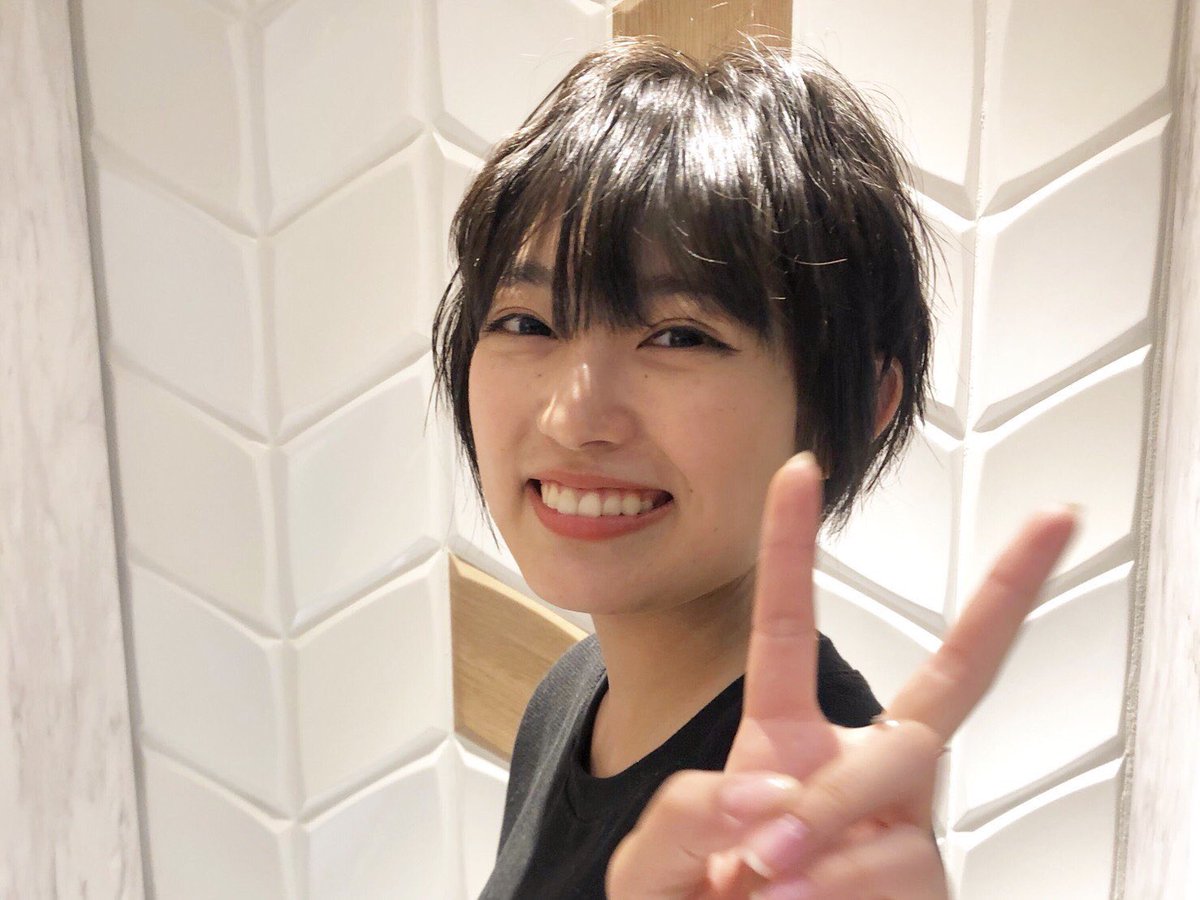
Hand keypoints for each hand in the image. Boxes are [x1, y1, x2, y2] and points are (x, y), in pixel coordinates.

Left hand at [606, 451, 1078, 897]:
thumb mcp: (653, 866)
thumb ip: (688, 816)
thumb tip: (772, 799)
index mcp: (784, 745)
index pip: (786, 628)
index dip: (790, 548)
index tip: (797, 470)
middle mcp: (860, 775)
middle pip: (947, 678)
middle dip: (1005, 596)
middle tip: (1054, 523)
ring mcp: (901, 828)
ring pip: (894, 771)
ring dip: (822, 818)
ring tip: (759, 880)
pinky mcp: (923, 883)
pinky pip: (895, 861)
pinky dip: (836, 883)